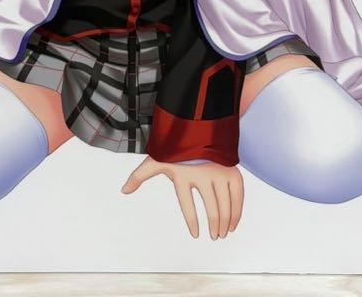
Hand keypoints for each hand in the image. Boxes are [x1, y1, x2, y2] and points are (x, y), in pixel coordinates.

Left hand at [121, 156, 242, 239]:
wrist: (196, 124)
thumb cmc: (176, 147)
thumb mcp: (156, 159)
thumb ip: (140, 176)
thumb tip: (123, 190)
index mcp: (183, 175)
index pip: (187, 205)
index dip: (192, 222)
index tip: (196, 235)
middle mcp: (202, 174)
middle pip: (212, 209)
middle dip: (214, 226)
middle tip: (214, 237)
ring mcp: (219, 172)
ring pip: (226, 205)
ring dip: (226, 222)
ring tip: (222, 233)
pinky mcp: (231, 169)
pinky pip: (238, 194)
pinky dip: (237, 210)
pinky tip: (233, 223)